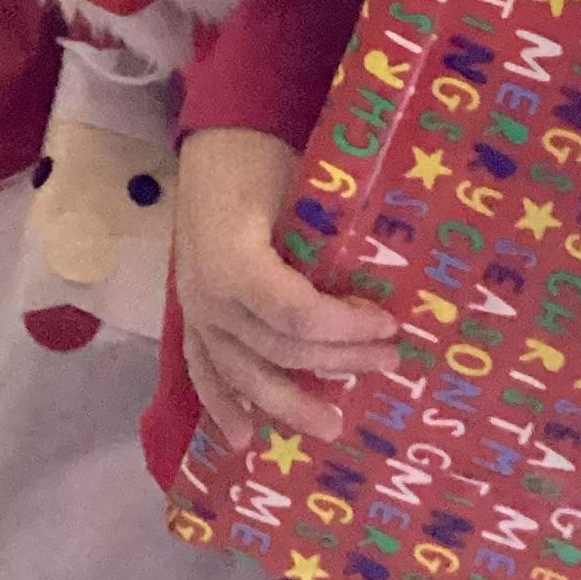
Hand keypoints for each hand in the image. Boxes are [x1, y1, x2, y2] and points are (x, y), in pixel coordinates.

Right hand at [174, 128, 398, 448]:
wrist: (216, 143)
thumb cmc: (266, 158)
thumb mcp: (302, 185)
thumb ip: (331, 236)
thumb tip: (390, 275)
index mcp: (234, 261)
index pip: (295, 314)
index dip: (345, 329)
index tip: (390, 324)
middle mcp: (207, 296)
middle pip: (277, 349)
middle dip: (338, 361)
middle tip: (389, 361)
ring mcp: (194, 312)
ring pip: (242, 374)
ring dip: (289, 403)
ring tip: (333, 425)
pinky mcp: (190, 316)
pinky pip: (204, 370)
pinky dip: (223, 403)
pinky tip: (242, 436)